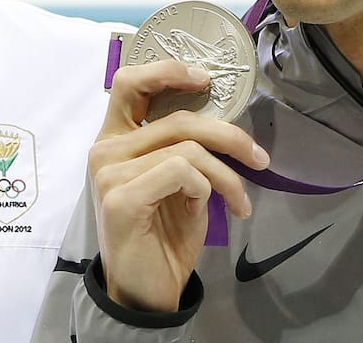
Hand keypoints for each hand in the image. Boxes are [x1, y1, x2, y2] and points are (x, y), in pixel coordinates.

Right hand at [89, 60, 269, 312]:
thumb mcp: (179, 182)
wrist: (148, 291)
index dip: (168, 71)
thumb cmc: (164, 234)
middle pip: (176, 118)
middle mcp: (105, 150)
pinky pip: (181, 172)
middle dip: (227, 134)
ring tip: (241, 201)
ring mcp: (109, 173)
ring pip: (187, 149)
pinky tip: (210, 211)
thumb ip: (183, 148)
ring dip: (226, 175)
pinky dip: (207, 188)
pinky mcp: (121, 199)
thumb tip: (221, 120)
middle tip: (257, 157)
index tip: (205, 78)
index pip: (130, 82)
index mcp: (115, 139)